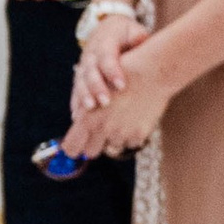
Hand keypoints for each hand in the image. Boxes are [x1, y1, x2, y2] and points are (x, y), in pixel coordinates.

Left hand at [67, 41, 167, 159]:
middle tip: (99, 135)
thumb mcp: (95, 91)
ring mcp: (121, 133)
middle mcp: (102, 128)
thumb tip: (77, 125)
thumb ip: (85, 113)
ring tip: (121, 118)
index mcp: (86, 117)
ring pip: (112, 148)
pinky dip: (131, 135)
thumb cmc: (121, 76)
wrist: (152, 71)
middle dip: (93, 145)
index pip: (71, 147)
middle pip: (91, 152)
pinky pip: (131, 144)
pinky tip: (135, 118)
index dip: (73, 148)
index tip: (76, 148)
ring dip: (114, 138)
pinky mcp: (139, 135)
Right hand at [71, 17, 140, 118]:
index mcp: (105, 42)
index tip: (122, 86)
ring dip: (84, 96)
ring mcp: (83, 65)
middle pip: (90, 71)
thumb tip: (139, 40)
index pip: (106, 56)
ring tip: (90, 109)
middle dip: (97, 87)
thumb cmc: (126, 34)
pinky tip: (76, 117)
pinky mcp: (79, 76)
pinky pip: (75, 89)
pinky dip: (75, 103)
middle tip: (106, 102)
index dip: (112, 70)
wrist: (106, 29)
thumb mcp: (133, 29)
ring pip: (80, 81)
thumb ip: (137, 36)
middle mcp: (91, 54)